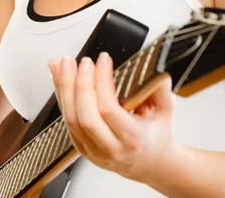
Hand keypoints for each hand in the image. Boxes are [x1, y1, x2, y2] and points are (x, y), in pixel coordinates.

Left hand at [48, 52, 178, 183]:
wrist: (152, 164)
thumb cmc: (157, 135)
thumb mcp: (165, 110)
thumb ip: (160, 87)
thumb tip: (154, 65)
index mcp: (134, 139)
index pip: (109, 109)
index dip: (102, 81)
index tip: (103, 60)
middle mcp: (111, 149)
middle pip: (85, 116)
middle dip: (80, 83)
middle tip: (84, 60)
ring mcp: (93, 152)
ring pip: (70, 119)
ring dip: (65, 87)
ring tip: (65, 63)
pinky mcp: (81, 148)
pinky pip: (66, 120)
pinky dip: (61, 95)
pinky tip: (59, 76)